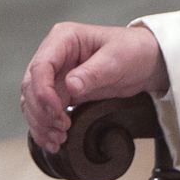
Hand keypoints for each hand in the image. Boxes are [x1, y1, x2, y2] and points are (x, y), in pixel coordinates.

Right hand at [20, 22, 168, 152]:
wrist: (147, 62)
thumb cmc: (134, 51)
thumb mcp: (116, 59)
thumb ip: (92, 72)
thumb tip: (69, 86)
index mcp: (63, 39)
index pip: (41, 66)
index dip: (43, 92)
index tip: (57, 111)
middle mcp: (55, 55)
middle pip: (32, 87)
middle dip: (42, 112)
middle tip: (61, 129)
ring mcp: (56, 75)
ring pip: (34, 102)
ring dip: (42, 123)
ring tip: (59, 139)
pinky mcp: (62, 92)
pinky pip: (44, 111)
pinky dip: (46, 127)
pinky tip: (53, 141)